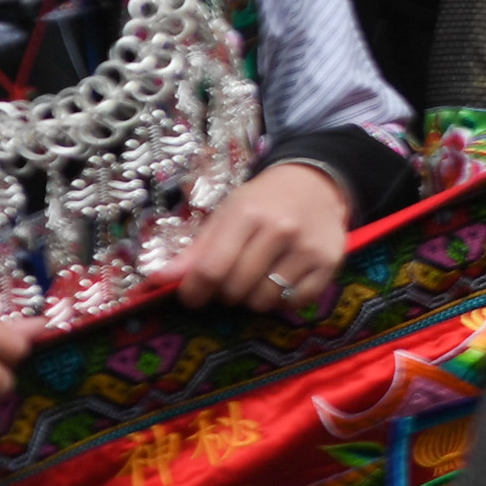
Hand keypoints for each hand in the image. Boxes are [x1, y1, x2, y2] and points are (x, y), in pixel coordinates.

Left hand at [174, 161, 352, 316]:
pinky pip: (295, 301)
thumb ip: (195, 251)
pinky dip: (283, 300)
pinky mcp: (329, 262)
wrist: (317, 183)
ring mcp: (307, 247)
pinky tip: (281, 281)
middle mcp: (280, 230)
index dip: (194, 292)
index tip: (193, 296)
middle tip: (231, 281)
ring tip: (256, 281)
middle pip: (236, 289)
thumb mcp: (226, 216)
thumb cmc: (263, 202)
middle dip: (225, 293)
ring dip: (253, 299)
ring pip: (265, 300)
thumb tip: (156, 281)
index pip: (211, 269)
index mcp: (247, 215)